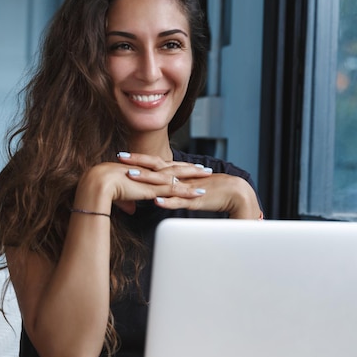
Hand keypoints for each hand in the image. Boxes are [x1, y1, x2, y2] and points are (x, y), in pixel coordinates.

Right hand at [76, 154, 208, 214]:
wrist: (99, 184)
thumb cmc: (104, 189)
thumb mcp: (119, 197)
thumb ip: (127, 202)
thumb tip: (130, 210)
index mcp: (142, 171)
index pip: (162, 167)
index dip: (174, 167)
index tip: (184, 167)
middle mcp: (150, 173)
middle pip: (175, 168)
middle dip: (190, 168)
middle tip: (204, 168)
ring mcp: (154, 180)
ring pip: (179, 176)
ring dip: (195, 177)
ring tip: (208, 176)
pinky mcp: (155, 189)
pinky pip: (176, 190)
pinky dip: (189, 192)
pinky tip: (200, 193)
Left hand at [117, 152, 261, 218]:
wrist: (236, 192)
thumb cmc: (210, 190)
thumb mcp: (188, 186)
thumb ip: (174, 186)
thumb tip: (158, 188)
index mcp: (178, 172)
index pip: (155, 162)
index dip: (139, 158)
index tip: (121, 155)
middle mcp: (180, 176)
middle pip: (156, 167)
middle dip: (138, 162)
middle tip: (120, 157)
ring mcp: (186, 187)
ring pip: (164, 182)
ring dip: (148, 178)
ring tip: (131, 175)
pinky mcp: (194, 200)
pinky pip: (179, 201)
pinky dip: (168, 201)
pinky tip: (156, 202)